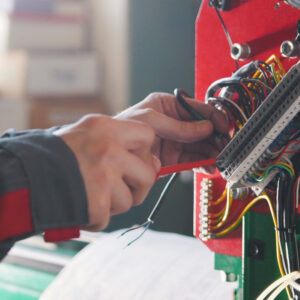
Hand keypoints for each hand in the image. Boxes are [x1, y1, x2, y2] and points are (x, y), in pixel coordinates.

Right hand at [54, 115, 159, 230]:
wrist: (23, 177)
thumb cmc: (58, 157)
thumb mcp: (88, 135)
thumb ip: (122, 144)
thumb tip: (155, 162)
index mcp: (105, 127)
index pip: (148, 135)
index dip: (146, 152)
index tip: (137, 161)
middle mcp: (107, 149)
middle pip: (149, 173)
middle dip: (138, 185)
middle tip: (118, 185)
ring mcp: (102, 176)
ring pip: (130, 200)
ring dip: (114, 202)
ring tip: (91, 192)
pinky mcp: (96, 203)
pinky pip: (109, 216)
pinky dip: (97, 216)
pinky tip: (81, 204)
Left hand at [116, 92, 228, 172]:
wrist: (113, 152)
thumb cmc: (124, 127)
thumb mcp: (151, 121)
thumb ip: (179, 126)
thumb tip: (205, 127)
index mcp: (169, 106)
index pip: (198, 109)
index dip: (213, 118)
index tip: (223, 127)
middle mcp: (175, 123)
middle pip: (202, 130)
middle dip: (215, 138)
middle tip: (224, 147)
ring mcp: (175, 141)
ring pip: (200, 146)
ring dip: (212, 153)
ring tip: (220, 159)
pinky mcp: (174, 157)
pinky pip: (193, 160)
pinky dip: (203, 163)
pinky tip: (210, 166)